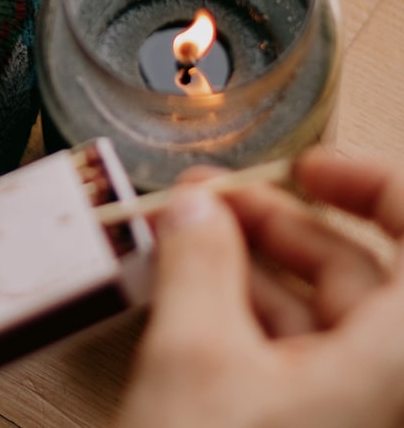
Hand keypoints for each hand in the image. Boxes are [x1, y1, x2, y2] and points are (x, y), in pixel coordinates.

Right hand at [116, 148, 403, 427]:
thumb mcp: (192, 363)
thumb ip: (196, 265)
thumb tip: (195, 209)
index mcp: (398, 363)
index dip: (370, 183)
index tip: (308, 167)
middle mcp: (392, 387)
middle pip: (357, 270)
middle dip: (274, 222)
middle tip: (214, 196)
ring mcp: (360, 411)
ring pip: (322, 312)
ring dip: (250, 266)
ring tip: (187, 236)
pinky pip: (298, 352)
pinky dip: (247, 314)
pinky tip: (196, 291)